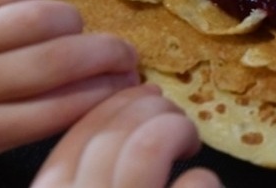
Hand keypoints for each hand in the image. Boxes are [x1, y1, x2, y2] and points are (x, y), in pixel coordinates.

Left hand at [0, 0, 138, 158]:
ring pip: (44, 17)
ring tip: (76, 31)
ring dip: (75, 23)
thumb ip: (35, 115)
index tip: (131, 83)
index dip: (109, 91)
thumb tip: (106, 84)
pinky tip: (34, 10)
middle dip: (110, 54)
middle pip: (60, 61)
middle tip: (127, 54)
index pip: (63, 107)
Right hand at [32, 85, 219, 187]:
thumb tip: (124, 112)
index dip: (110, 107)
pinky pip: (192, 183)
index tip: (139, 96)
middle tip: (170, 116)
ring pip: (148, 145)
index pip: (72, 141)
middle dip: (147, 107)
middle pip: (109, 134)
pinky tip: (200, 182)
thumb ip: (88, 170)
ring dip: (176, 128)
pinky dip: (203, 177)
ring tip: (187, 141)